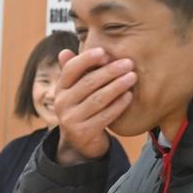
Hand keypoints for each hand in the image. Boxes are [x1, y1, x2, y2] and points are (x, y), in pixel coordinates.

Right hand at [54, 48, 135, 164]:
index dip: (86, 59)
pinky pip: (104, 116)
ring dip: (117, 86)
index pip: (70, 70)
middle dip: (110, 71)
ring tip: (132, 77)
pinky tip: (129, 96)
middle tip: (129, 63)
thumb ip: (74, 72)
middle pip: (88, 83)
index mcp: (60, 89)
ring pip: (98, 99)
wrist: (80, 141)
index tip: (104, 52)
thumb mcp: (75, 90)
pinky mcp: (83, 133)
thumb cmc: (82, 107)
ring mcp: (71, 120)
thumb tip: (64, 51)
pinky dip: (118, 105)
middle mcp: (62, 104)